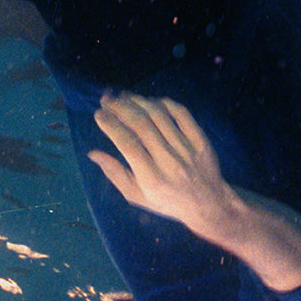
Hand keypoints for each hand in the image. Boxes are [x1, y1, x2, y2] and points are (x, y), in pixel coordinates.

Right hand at [88, 91, 235, 240]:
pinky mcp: (201, 140)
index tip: (99, 114)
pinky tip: (150, 101)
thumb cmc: (167, 201)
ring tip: (124, 96)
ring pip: (159, 116)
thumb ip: (115, 174)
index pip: (127, 144)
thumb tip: (93, 153)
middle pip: (142, 125)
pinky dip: (164, 103)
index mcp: (152, 179)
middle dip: (121, 108)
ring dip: (139, 101)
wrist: (208, 204)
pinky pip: (181, 114)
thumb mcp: (137, 196)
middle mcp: (170, 162)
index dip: (111, 125)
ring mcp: (187, 149)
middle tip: (107, 100)